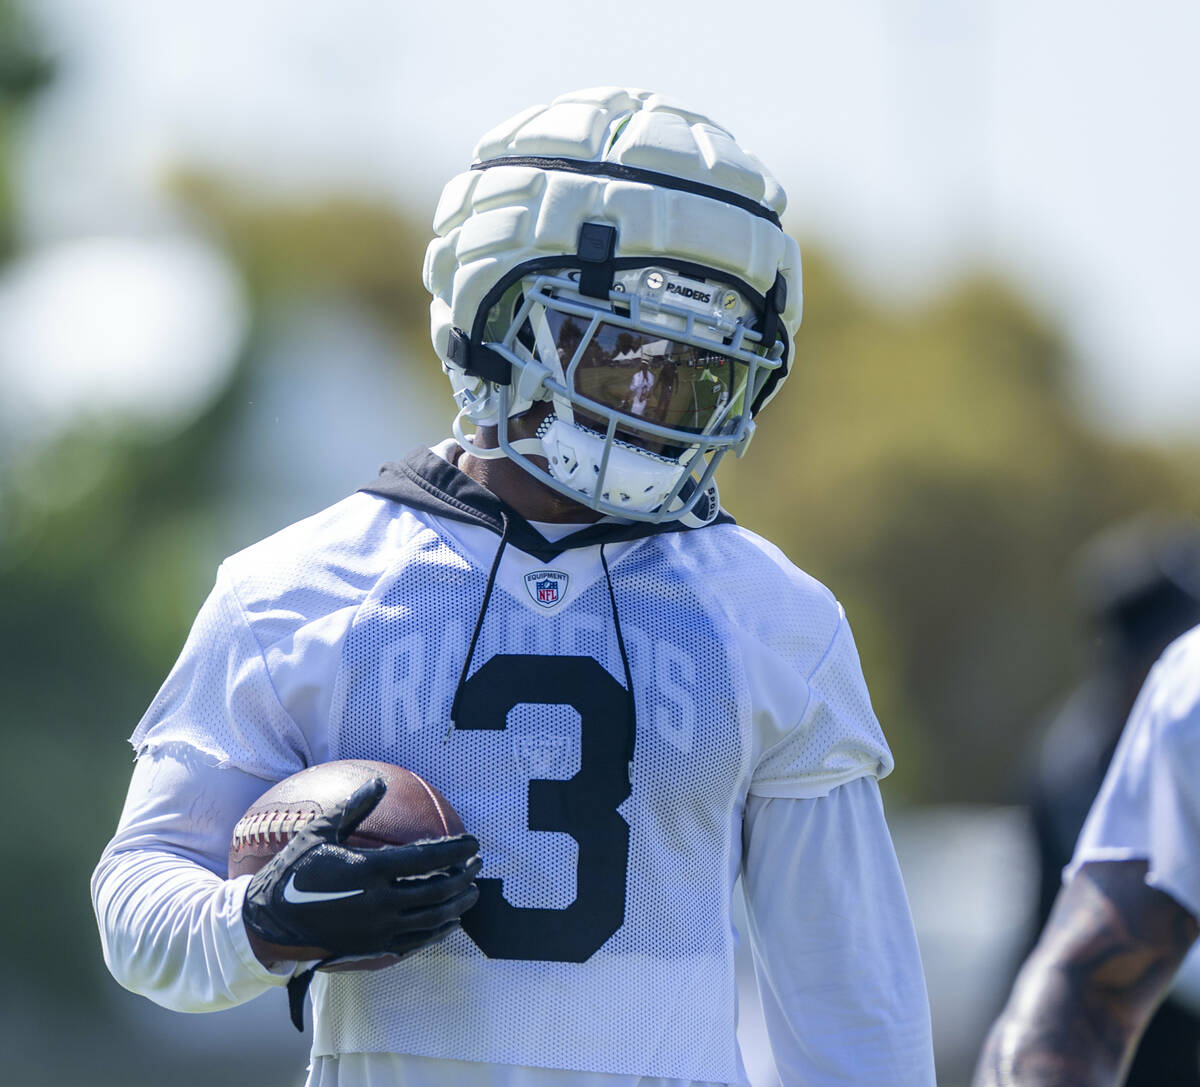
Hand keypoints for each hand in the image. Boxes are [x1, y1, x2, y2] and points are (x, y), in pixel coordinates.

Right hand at [241, 777, 480, 965]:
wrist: (267, 922)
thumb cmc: (292, 871)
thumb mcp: (319, 832)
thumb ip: (354, 807)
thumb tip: (378, 782)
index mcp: (369, 870)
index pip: (427, 858)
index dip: (456, 850)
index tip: (474, 842)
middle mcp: (379, 902)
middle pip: (437, 889)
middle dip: (464, 876)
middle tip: (478, 864)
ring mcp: (378, 929)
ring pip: (432, 918)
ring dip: (458, 905)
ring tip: (472, 893)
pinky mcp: (373, 949)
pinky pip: (416, 942)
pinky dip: (439, 932)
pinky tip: (450, 923)